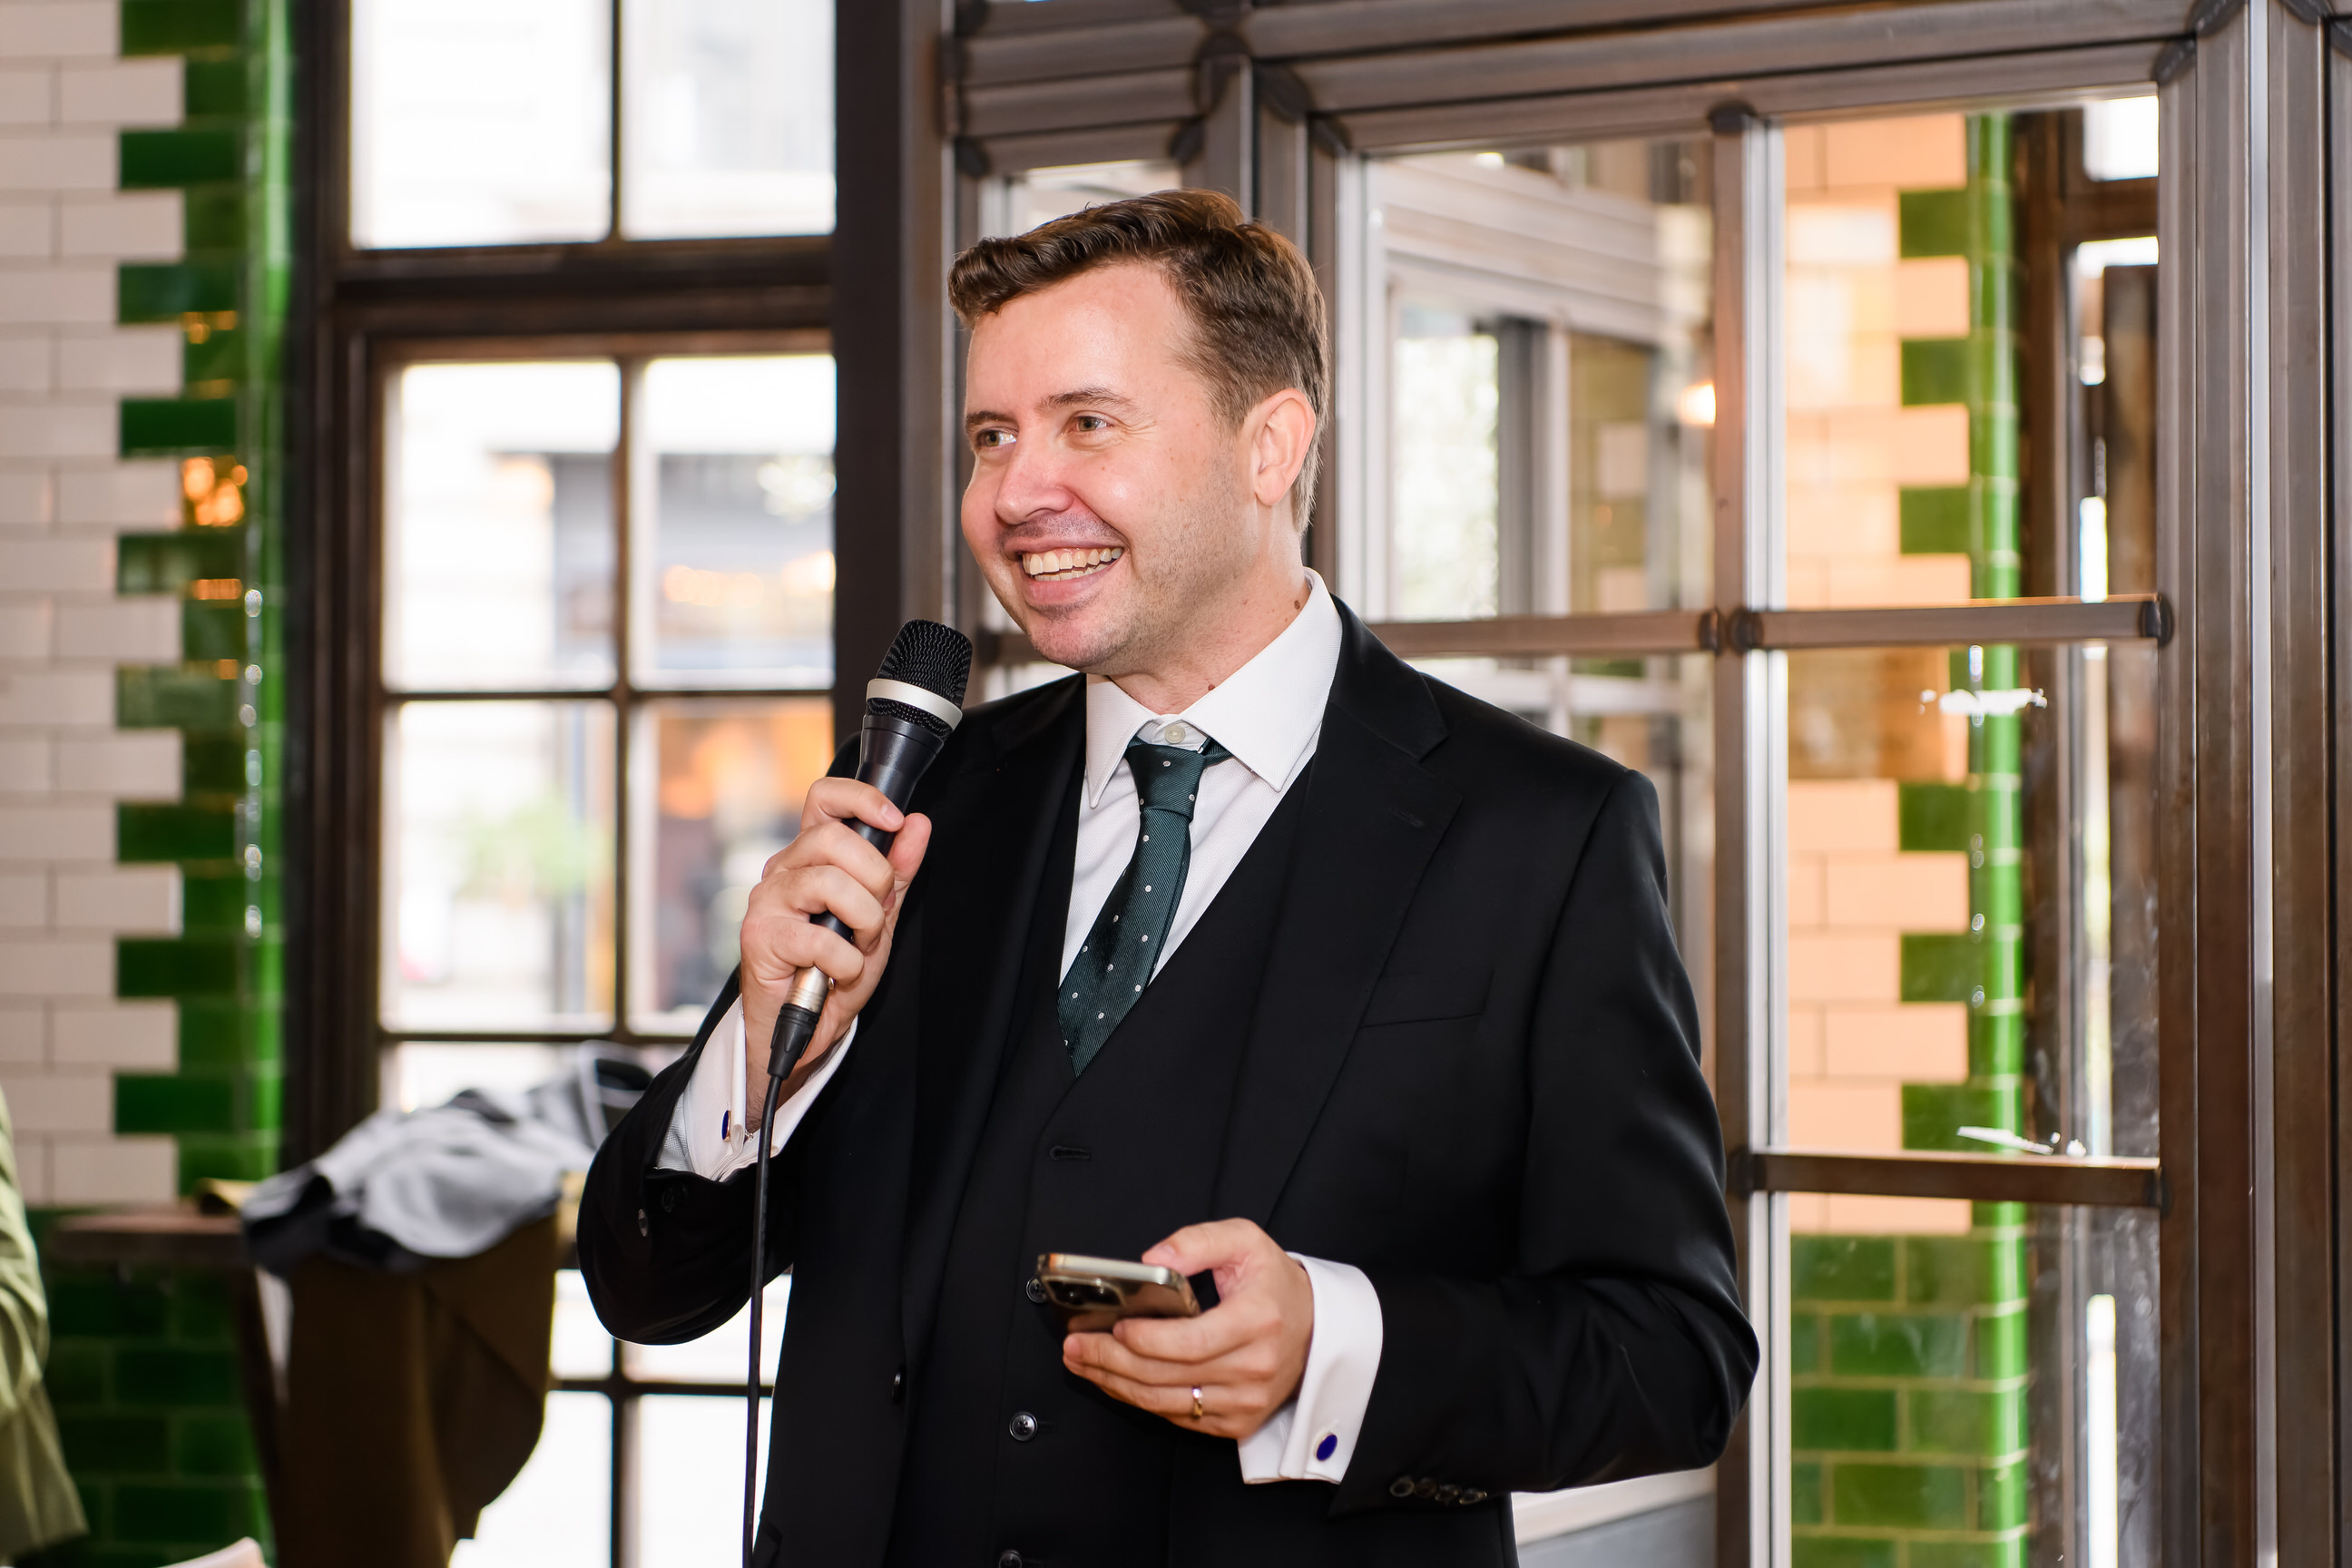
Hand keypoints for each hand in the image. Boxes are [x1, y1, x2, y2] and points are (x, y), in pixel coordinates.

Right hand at [738, 778, 931, 1121]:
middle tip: (876, 916)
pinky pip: (820, 939)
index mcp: (810, 856)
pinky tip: (839, 973)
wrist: (804, 1026)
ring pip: (828, 883)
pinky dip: (846, 963)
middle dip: (874, 879)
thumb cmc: (835, 968)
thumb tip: (917, 824)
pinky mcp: (759, 937)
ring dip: (863, 923)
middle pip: (833, 838)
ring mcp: (767, 901)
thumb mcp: (880, 915)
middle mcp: (783, 869)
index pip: (824, 798)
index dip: (862, 799)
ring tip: (859, 947)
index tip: (894, 820)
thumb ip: (898, 870)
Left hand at [1061, 1219, 1312, 1440]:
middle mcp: (1254, 1368)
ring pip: (1166, 1403)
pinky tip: (1114, 1380)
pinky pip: (1178, 1417)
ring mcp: (1246, 1401)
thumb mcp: (1244, 1241)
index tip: (1114, 1327)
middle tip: (1075, 1345)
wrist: (1314, 1327)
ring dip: (1116, 1384)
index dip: (1146, 1340)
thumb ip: (1196, 1242)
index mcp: (1257, 1321)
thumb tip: (1149, 1260)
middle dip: (1112, 1362)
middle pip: (1168, 1376)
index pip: (1191, 1342)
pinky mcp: (1237, 1422)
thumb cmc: (1273, 1283)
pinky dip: (1141, 1400)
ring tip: (1082, 1362)